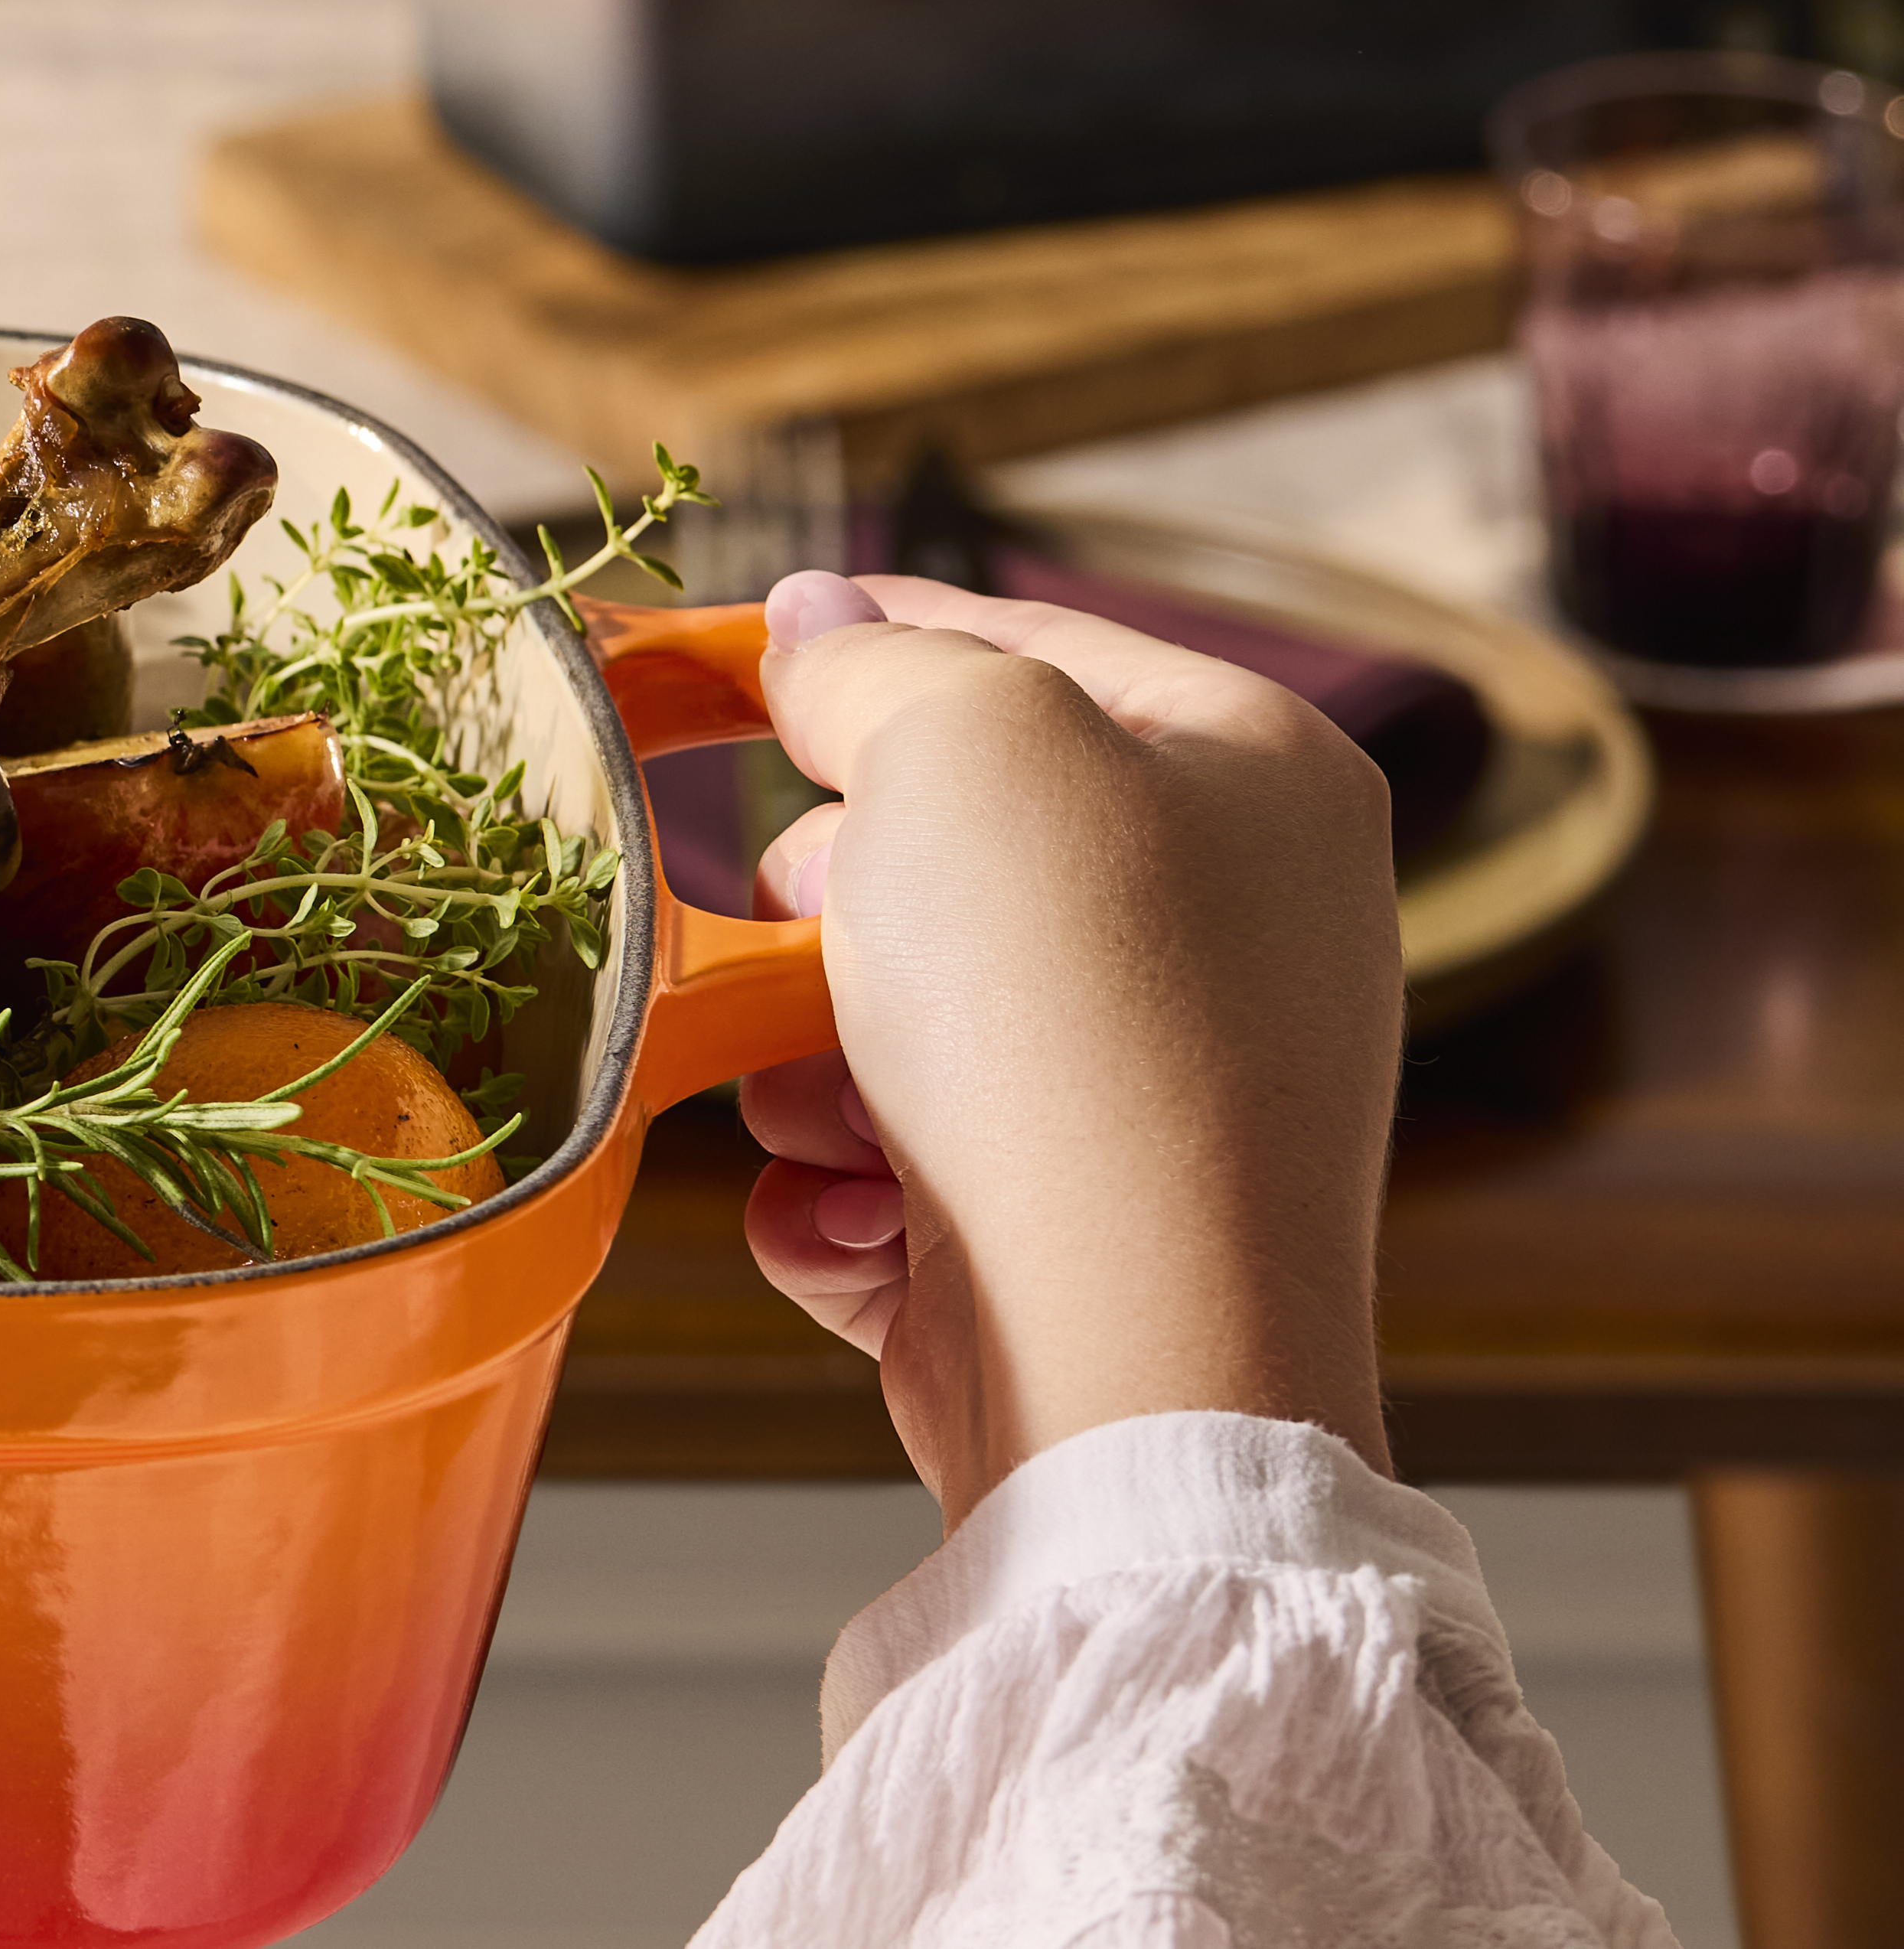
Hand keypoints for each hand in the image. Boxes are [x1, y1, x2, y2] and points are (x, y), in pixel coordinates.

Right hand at [735, 568, 1400, 1525]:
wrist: (1133, 1358)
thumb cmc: (1073, 1024)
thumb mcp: (964, 747)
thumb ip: (872, 662)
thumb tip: (816, 623)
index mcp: (1257, 776)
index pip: (1024, 642)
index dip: (862, 638)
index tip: (724, 656)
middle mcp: (1233, 922)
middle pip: (936, 844)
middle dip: (824, 905)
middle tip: (815, 941)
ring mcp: (1160, 1085)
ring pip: (887, 1011)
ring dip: (812, 1068)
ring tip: (850, 1125)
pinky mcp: (1077, 1223)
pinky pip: (893, 1159)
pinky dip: (845, 1194)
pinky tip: (875, 1224)